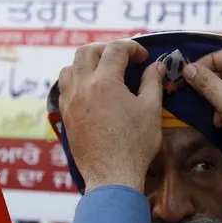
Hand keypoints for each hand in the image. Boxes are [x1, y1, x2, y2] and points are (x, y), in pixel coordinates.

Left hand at [58, 40, 165, 192]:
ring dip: (87, 62)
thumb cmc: (135, 144)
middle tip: (124, 59)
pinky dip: (77, 80)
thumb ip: (153, 83)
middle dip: (107, 49)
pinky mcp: (66, 116)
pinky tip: (90, 90)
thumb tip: (157, 66)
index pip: (116, 49)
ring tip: (104, 71)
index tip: (144, 57)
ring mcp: (70, 101)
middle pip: (87, 51)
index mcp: (105, 82)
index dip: (133, 47)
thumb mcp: (151, 110)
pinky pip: (64, 87)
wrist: (112, 175)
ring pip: (70, 67)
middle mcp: (82, 86)